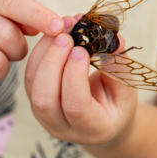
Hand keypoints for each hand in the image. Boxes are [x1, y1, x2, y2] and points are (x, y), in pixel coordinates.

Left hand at [24, 16, 137, 146]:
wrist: (105, 120)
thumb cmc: (118, 104)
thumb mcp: (126, 88)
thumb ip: (118, 65)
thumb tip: (112, 38)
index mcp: (92, 129)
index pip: (75, 107)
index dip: (75, 76)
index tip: (82, 49)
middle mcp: (62, 127)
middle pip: (45, 99)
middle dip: (52, 63)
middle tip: (66, 36)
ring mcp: (45, 116)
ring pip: (33, 85)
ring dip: (44, 52)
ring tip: (61, 28)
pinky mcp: (36, 99)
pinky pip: (30, 75)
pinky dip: (39, 51)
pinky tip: (54, 33)